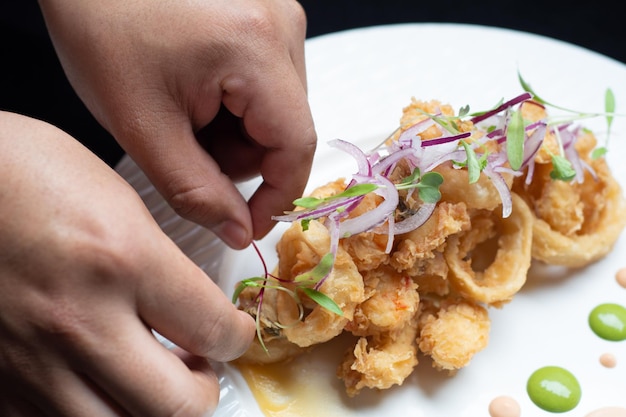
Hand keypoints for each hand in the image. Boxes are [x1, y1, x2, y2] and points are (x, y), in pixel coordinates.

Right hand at [0, 112, 254, 415]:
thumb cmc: (22, 172)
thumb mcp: (116, 198)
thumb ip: (161, 263)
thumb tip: (193, 308)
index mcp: (123, 259)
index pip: (214, 330)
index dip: (237, 336)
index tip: (234, 331)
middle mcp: (80, 319)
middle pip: (178, 405)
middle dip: (203, 389)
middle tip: (201, 366)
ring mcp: (34, 359)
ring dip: (151, 408)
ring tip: (153, 379)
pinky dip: (96, 410)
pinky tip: (100, 382)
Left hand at [38, 0, 316, 248]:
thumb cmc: (100, 27)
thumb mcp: (143, 125)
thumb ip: (196, 191)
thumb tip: (238, 231)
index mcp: (256, 47)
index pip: (296, 147)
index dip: (275, 198)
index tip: (244, 223)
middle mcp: (282, 25)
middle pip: (286, 130)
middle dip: (239, 157)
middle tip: (184, 147)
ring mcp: (277, 15)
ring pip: (276, 110)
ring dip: (234, 131)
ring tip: (183, 112)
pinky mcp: (266, 13)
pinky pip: (266, 82)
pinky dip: (233, 103)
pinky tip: (194, 91)